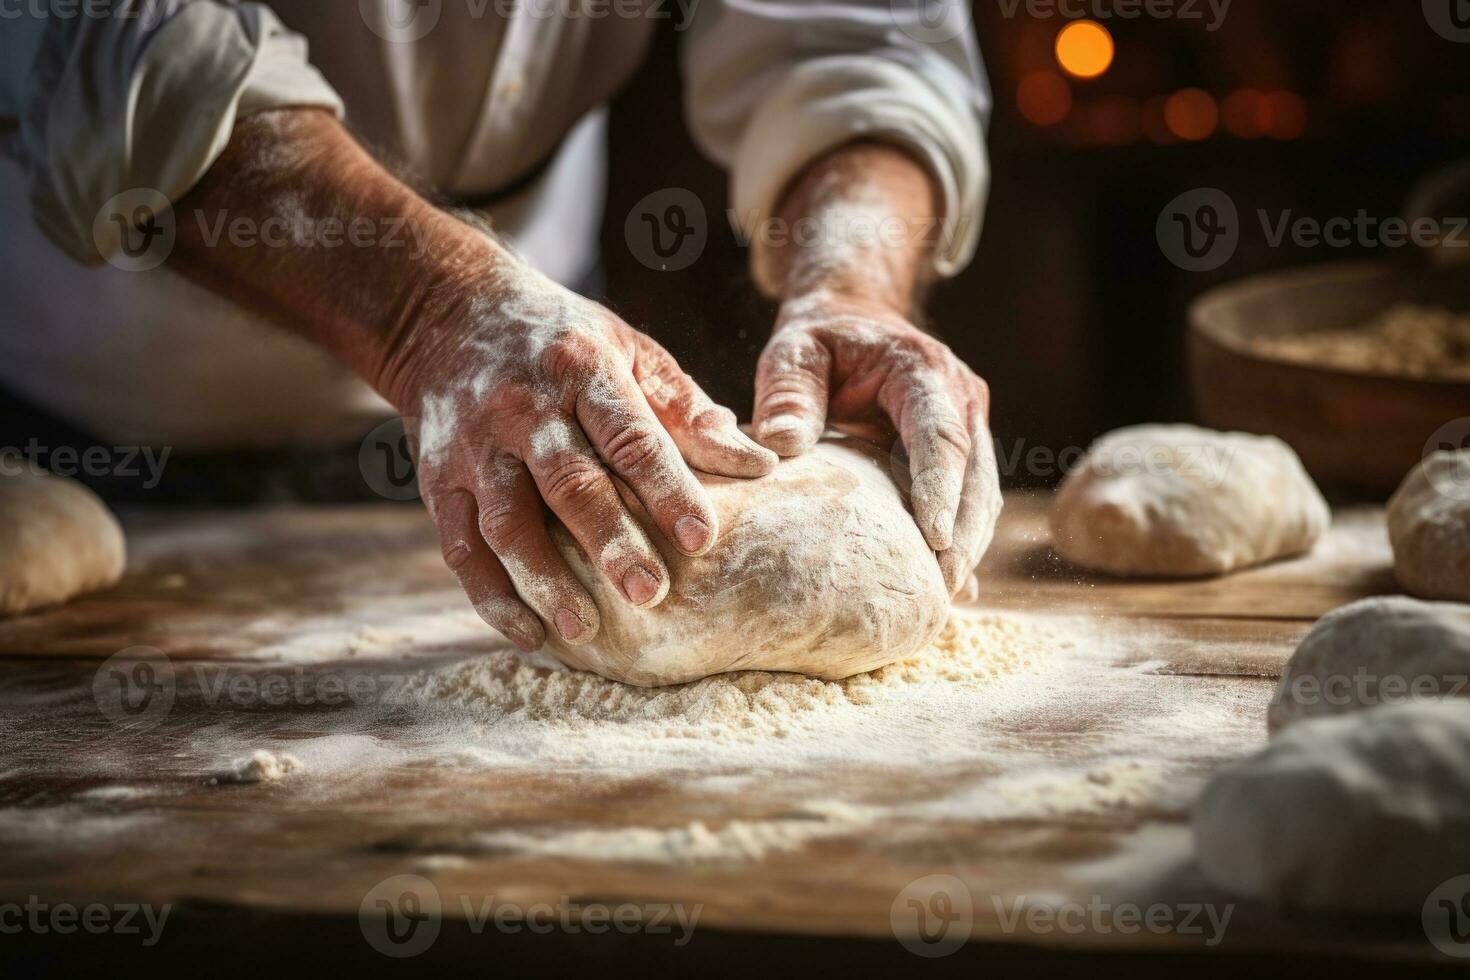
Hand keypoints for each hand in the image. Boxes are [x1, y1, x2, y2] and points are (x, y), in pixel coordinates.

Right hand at [395, 266, 776, 650]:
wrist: (447, 315)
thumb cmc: (563, 343)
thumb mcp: (629, 351)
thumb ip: (688, 411)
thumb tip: (760, 464)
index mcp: (582, 370)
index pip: (630, 435)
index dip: (667, 487)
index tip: (702, 537)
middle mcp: (523, 409)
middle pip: (567, 482)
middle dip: (608, 541)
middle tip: (649, 594)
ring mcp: (475, 449)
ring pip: (507, 521)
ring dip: (544, 579)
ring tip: (584, 628)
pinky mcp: (439, 482)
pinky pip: (462, 547)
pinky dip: (491, 595)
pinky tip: (529, 632)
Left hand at [751, 289, 1000, 593]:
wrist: (852, 320)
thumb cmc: (820, 339)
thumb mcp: (793, 352)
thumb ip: (788, 394)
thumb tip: (780, 446)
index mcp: (923, 371)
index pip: (940, 435)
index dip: (940, 488)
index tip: (935, 540)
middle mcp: (958, 399)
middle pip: (973, 475)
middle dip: (962, 535)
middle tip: (939, 589)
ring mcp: (967, 427)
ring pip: (980, 494)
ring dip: (966, 546)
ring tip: (941, 600)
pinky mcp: (961, 454)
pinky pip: (969, 502)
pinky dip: (960, 542)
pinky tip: (950, 589)